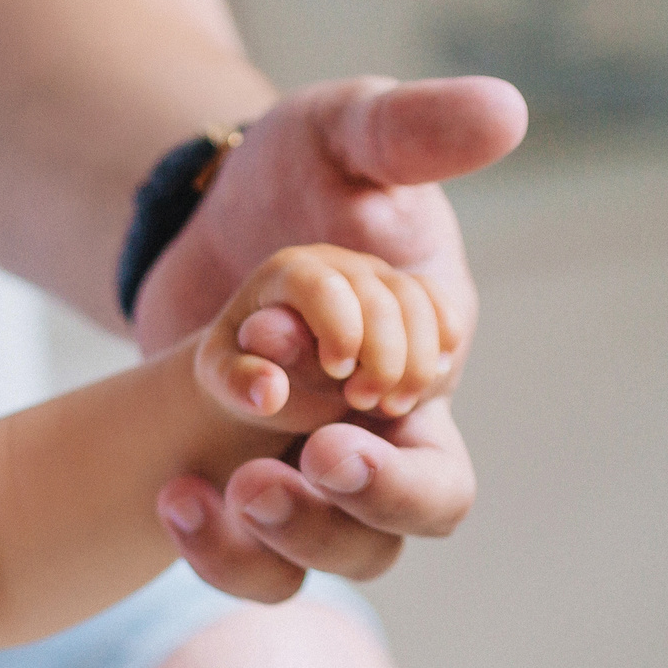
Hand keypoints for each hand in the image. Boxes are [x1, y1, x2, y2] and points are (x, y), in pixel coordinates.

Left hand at [132, 75, 525, 598]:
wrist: (208, 214)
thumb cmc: (298, 164)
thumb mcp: (346, 129)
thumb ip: (411, 129)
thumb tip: (505, 113)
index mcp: (430, 345)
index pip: (442, 415)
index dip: (397, 412)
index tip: (346, 381)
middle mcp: (390, 419)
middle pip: (423, 509)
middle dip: (367, 502)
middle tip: (289, 467)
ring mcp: (321, 459)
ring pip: (347, 550)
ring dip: (292, 536)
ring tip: (229, 491)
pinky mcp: (252, 479)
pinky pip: (258, 555)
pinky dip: (218, 546)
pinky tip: (172, 501)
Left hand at [196, 245, 457, 434]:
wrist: (272, 368)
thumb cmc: (245, 371)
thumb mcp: (224, 380)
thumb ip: (239, 381)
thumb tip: (270, 391)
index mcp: (286, 272)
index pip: (322, 287)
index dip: (339, 329)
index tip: (337, 374)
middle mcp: (336, 263)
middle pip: (379, 294)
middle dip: (383, 354)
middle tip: (365, 402)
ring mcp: (375, 274)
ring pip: (417, 300)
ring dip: (417, 357)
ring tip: (393, 405)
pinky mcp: (405, 293)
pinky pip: (439, 305)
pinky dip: (443, 342)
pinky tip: (432, 382)